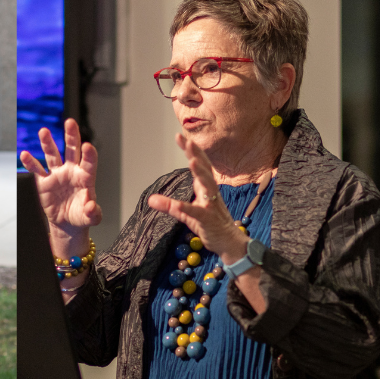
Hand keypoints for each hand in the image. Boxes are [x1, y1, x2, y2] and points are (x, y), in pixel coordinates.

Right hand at [20, 119, 102, 240]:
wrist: (67, 222)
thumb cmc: (82, 216)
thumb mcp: (91, 218)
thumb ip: (93, 213)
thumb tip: (92, 206)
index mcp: (85, 178)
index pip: (89, 163)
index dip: (89, 154)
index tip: (88, 146)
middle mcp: (71, 172)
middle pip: (72, 150)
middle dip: (71, 136)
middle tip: (70, 122)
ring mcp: (57, 175)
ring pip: (52, 155)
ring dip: (48, 143)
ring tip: (44, 132)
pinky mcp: (44, 182)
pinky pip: (37, 170)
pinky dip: (30, 163)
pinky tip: (25, 155)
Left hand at [147, 133, 247, 263]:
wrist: (229, 242)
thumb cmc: (210, 224)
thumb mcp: (186, 214)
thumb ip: (170, 205)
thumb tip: (150, 199)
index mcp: (205, 188)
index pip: (198, 164)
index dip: (190, 150)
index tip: (180, 137)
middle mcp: (210, 192)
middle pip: (204, 169)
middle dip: (196, 154)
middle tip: (187, 140)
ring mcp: (211, 205)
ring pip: (207, 185)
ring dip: (200, 173)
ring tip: (192, 161)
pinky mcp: (209, 219)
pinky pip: (197, 212)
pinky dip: (187, 208)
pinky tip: (178, 205)